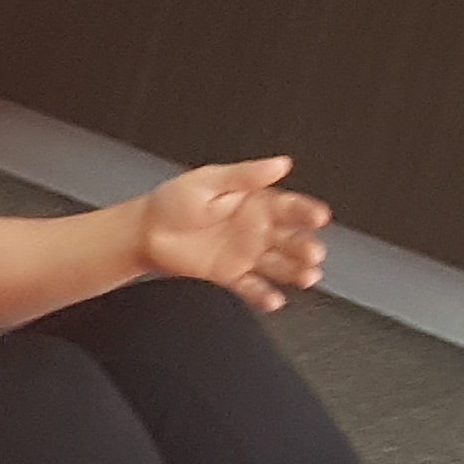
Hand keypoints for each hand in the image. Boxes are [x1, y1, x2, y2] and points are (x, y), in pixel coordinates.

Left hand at [139, 155, 332, 309]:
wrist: (144, 232)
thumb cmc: (174, 201)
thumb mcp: (209, 180)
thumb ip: (245, 175)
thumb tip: (280, 164)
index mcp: (255, 203)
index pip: (288, 208)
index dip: (305, 211)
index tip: (320, 216)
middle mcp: (256, 230)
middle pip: (290, 240)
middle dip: (304, 247)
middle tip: (314, 254)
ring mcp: (245, 255)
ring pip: (278, 265)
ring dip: (295, 271)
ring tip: (308, 277)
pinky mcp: (229, 276)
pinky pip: (251, 287)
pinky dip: (263, 295)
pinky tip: (275, 299)